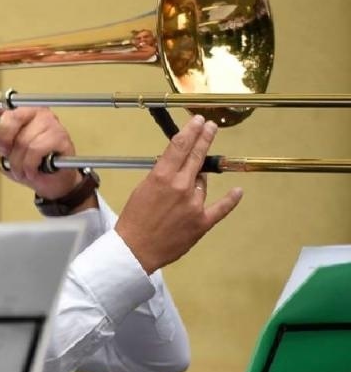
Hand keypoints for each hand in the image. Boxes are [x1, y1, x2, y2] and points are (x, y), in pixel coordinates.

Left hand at [0, 107, 94, 204]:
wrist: (50, 181)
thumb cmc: (27, 163)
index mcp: (20, 111)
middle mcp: (36, 111)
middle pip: (11, 119)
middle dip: (4, 143)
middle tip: (7, 154)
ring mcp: (51, 122)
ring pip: (23, 140)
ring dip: (18, 162)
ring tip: (22, 168)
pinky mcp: (61, 137)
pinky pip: (36, 150)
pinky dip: (30, 165)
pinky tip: (33, 169)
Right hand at [114, 116, 242, 273]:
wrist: (134, 250)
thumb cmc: (133, 220)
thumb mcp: (141, 190)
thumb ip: (161, 176)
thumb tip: (178, 168)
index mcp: (161, 177)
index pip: (180, 146)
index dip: (191, 131)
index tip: (199, 121)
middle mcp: (181, 187)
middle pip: (197, 156)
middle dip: (205, 139)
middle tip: (211, 127)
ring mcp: (194, 205)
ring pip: (202, 184)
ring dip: (196, 183)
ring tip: (180, 194)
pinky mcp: (202, 222)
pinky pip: (221, 208)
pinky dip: (230, 200)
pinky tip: (237, 191)